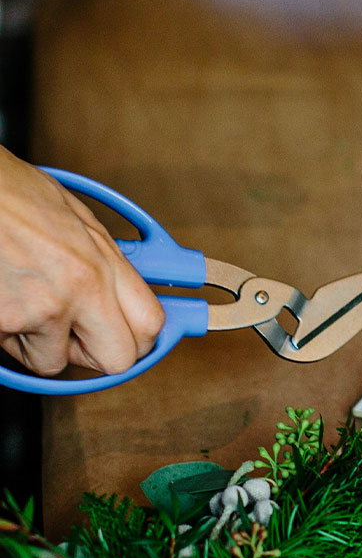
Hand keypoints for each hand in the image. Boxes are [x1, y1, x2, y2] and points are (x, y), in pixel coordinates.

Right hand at [0, 150, 163, 377]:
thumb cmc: (14, 195)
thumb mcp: (79, 220)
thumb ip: (105, 263)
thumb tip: (121, 295)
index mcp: (101, 262)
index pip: (150, 324)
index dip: (140, 338)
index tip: (129, 336)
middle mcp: (78, 290)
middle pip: (117, 360)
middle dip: (98, 354)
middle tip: (80, 337)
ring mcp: (39, 311)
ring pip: (54, 362)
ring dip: (42, 344)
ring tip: (27, 305)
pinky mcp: (2, 322)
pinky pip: (12, 348)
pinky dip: (7, 332)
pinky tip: (5, 298)